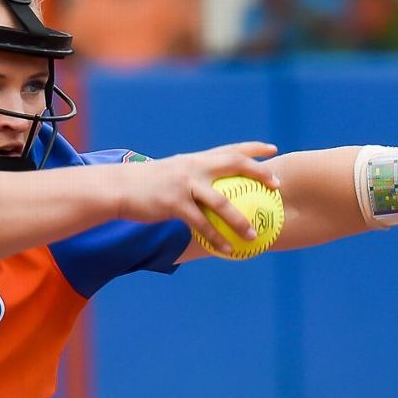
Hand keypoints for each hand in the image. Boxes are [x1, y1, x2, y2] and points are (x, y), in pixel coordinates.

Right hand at [114, 142, 278, 254]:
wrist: (119, 188)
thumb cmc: (147, 183)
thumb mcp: (173, 173)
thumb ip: (193, 176)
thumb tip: (211, 188)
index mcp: (196, 159)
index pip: (230, 149)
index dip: (254, 148)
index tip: (273, 149)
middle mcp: (194, 168)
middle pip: (234, 165)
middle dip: (259, 173)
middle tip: (277, 185)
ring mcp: (185, 185)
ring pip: (221, 202)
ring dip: (240, 219)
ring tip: (254, 233)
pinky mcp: (174, 204)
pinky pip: (201, 224)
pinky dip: (216, 238)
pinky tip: (227, 249)